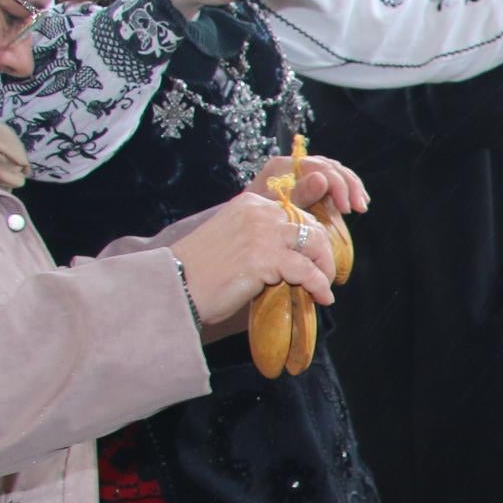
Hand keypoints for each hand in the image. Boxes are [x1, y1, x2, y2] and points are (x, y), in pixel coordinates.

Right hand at [168, 187, 338, 324]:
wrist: (176, 284)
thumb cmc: (201, 270)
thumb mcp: (233, 239)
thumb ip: (261, 237)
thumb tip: (293, 255)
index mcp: (251, 204)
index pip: (296, 212)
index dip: (311, 235)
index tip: (316, 255)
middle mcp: (259, 213)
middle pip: (311, 225)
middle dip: (324, 250)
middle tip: (325, 272)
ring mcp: (263, 234)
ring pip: (315, 243)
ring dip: (326, 267)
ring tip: (325, 285)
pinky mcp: (265, 259)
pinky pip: (308, 271)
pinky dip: (320, 285)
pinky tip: (322, 298)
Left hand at [253, 149, 368, 217]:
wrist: (243, 229)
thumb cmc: (254, 222)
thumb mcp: (275, 210)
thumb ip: (298, 195)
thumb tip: (322, 179)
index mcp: (282, 167)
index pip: (319, 167)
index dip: (338, 186)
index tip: (346, 209)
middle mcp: (292, 165)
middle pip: (330, 166)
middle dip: (349, 186)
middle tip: (360, 208)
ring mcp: (300, 173)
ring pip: (335, 170)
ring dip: (352, 187)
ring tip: (362, 206)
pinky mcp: (307, 183)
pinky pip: (332, 179)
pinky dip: (347, 189)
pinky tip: (356, 201)